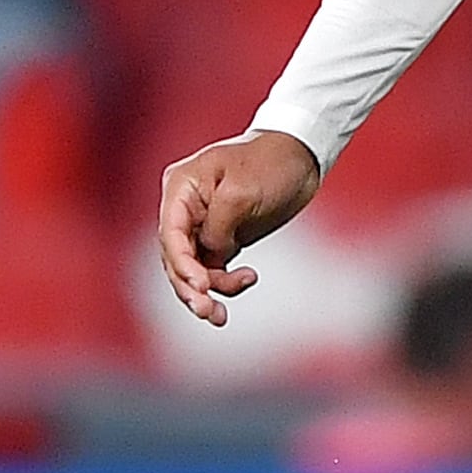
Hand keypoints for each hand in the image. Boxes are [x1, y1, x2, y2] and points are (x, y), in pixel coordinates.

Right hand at [156, 130, 322, 325]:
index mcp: (181, 188)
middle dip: (190, 288)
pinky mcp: (222, 237)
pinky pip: (213, 268)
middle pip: (176, 257)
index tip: (201, 286)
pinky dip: (224, 283)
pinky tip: (246, 280)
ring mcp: (202, 224)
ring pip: (193, 269)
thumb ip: (219, 226)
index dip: (182, 264)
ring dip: (206, 293)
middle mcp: (185, 208)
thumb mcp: (243, 191)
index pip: (169, 234)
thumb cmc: (271, 163)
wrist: (301, 156)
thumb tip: (211, 255)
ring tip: (220, 315)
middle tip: (209, 311)